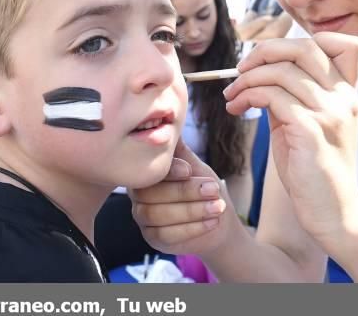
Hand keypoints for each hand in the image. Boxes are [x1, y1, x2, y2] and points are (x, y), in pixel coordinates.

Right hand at [129, 139, 235, 255]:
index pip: (148, 171)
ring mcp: (143, 218)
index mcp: (146, 172)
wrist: (219, 218)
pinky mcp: (152, 238)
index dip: (168, 171)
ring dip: (191, 211)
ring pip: (158, 216)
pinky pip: (166, 235)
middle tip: (214, 189)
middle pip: (151, 195)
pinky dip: (192, 228)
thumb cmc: (204, 186)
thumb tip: (171, 118)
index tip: (189, 170)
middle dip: (185, 192)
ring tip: (217, 206)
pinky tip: (212, 221)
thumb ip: (180, 149)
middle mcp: (138, 195)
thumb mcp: (195, 165)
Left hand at [223, 32, 357, 244]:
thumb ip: (291, 94)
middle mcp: (343, 97)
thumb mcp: (304, 122)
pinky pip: (272, 96)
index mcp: (346, 92)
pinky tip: (237, 108)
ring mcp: (330, 113)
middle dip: (264, 52)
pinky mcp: (311, 131)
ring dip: (246, 80)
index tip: (270, 59)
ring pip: (281, 72)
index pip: (341, 43)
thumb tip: (259, 71)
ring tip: (232, 97)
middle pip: (304, 47)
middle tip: (241, 70)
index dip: (303, 41)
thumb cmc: (313, 168)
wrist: (331, 212)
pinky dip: (247, 97)